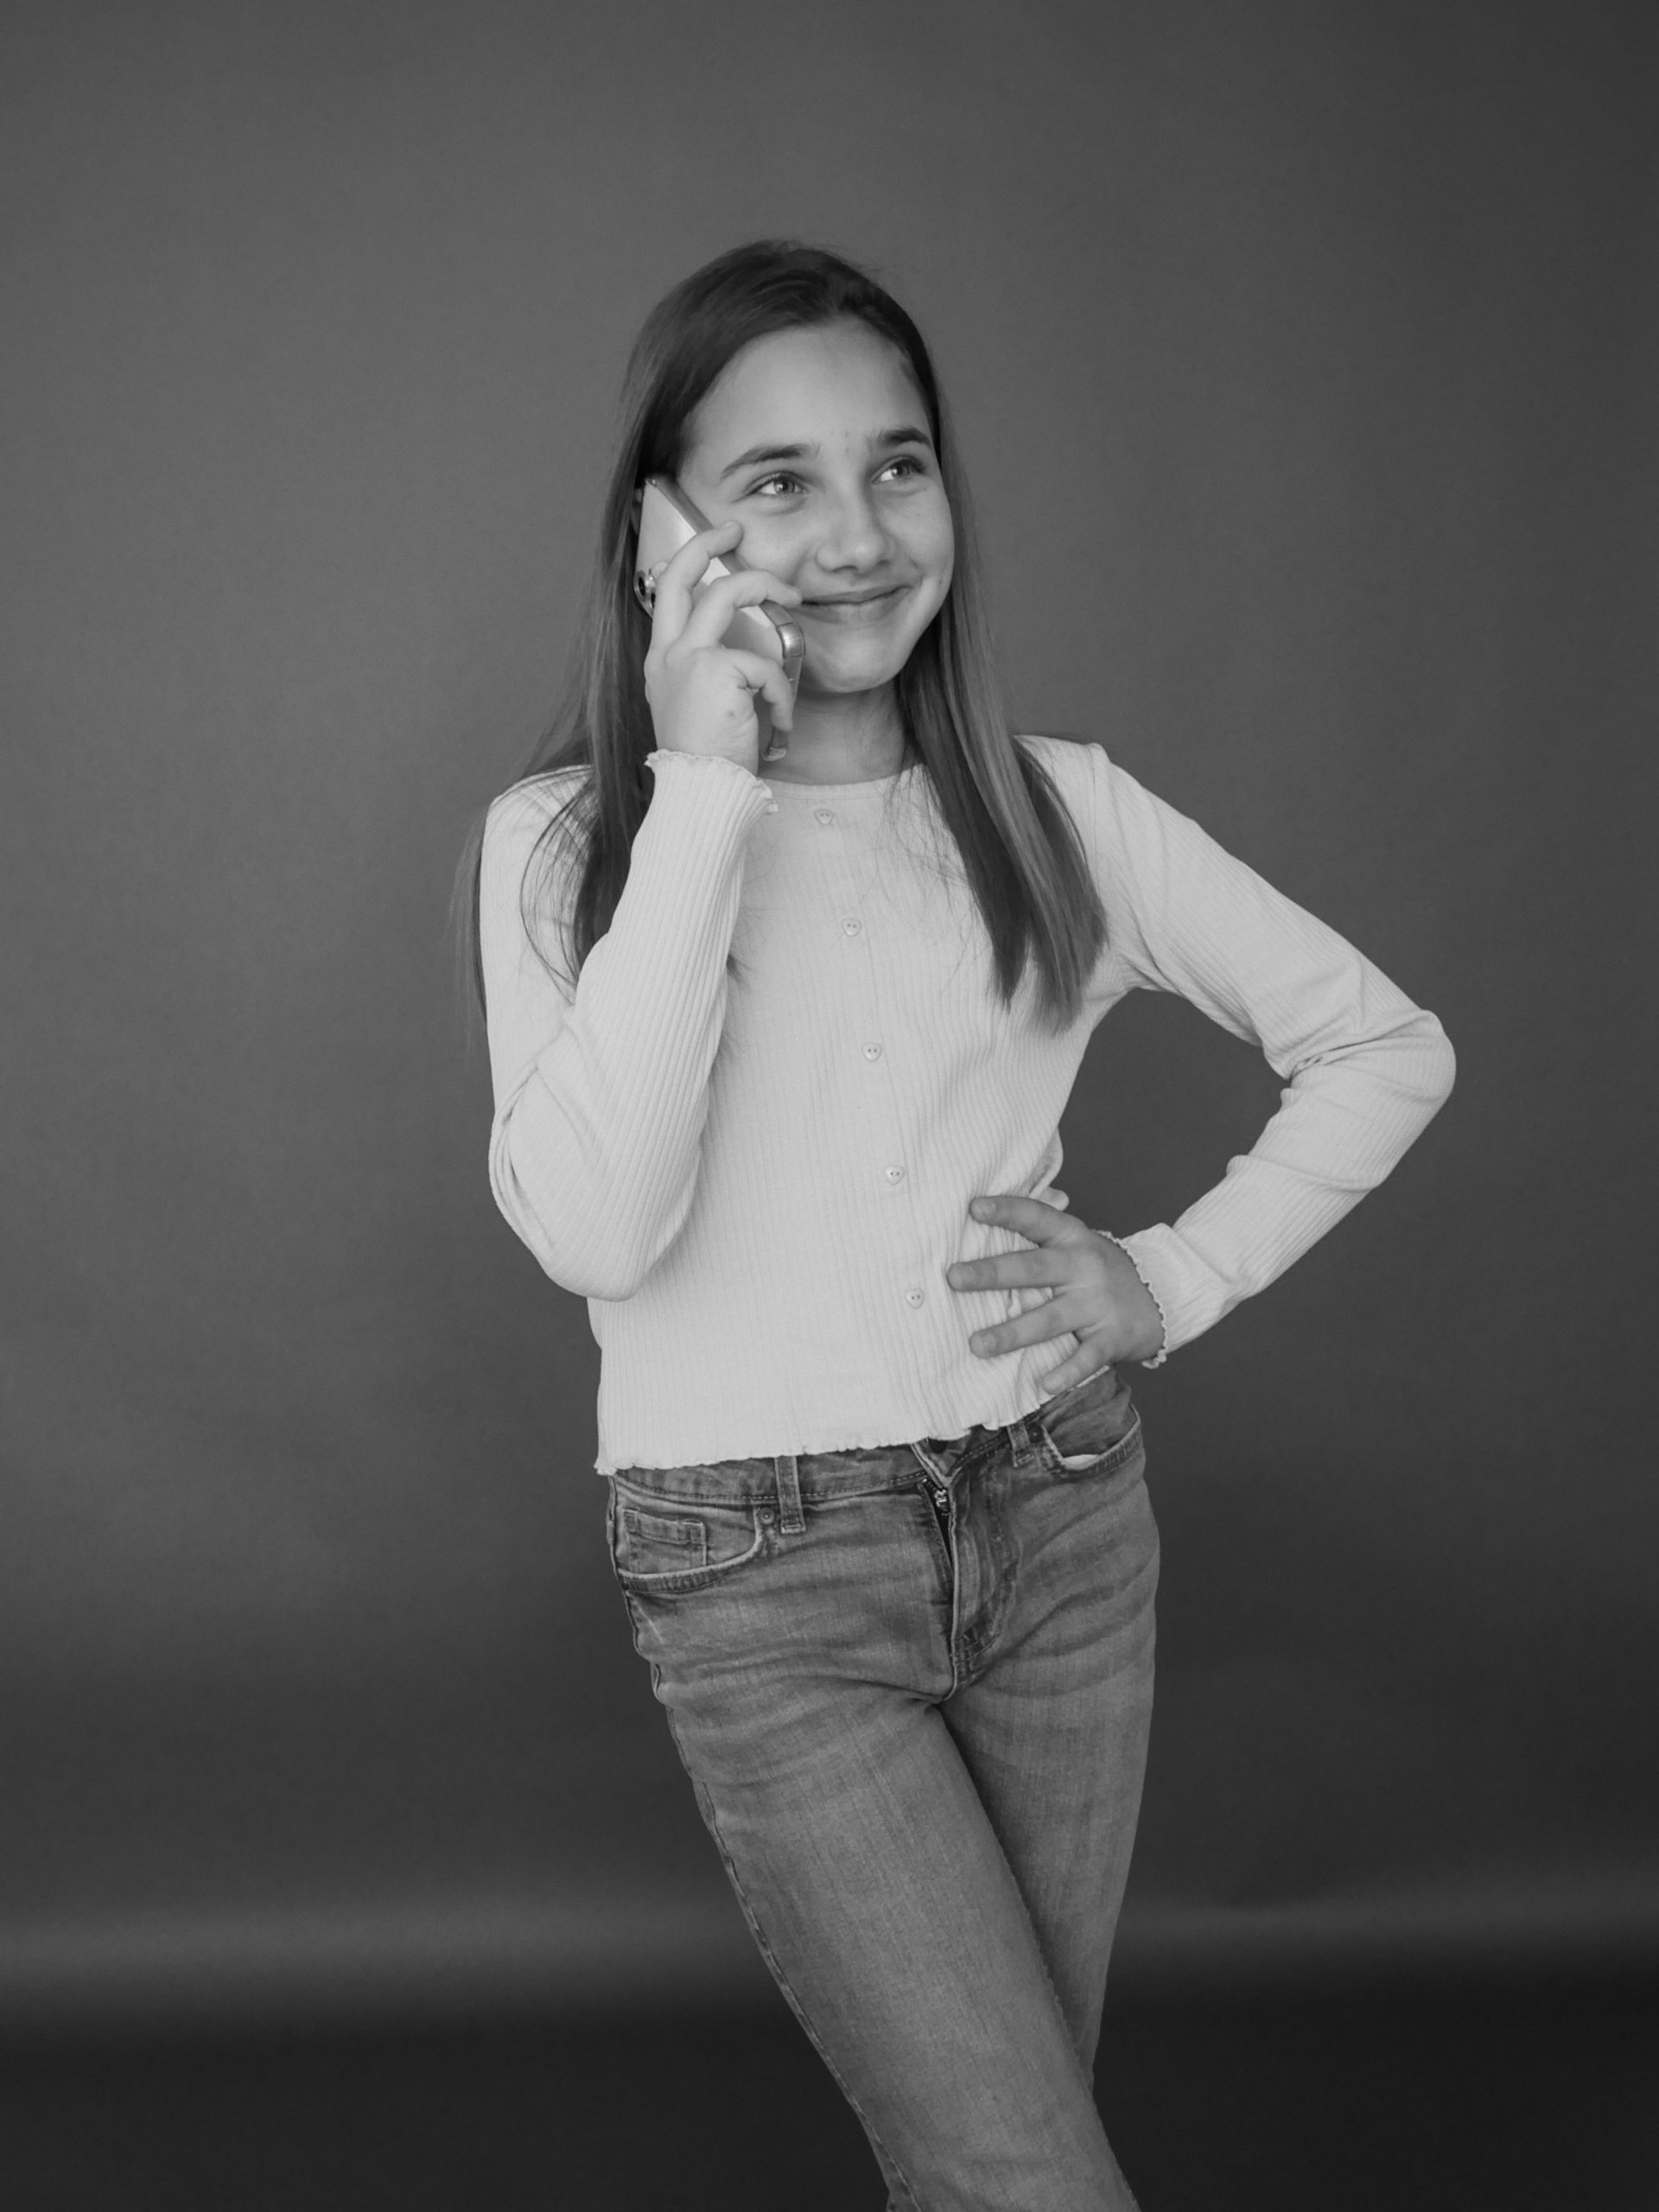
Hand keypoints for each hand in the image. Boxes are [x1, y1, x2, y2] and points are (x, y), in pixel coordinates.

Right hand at [642, 522, 801, 774]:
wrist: (700, 793)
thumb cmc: (707, 763)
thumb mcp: (699, 712)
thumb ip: (712, 678)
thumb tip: (743, 659)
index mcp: (661, 663)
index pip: (665, 597)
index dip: (684, 564)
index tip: (709, 546)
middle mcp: (667, 655)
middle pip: (681, 575)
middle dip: (708, 541)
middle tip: (735, 528)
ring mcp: (687, 658)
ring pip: (727, 594)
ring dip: (765, 586)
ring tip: (793, 599)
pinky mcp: (715, 670)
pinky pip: (765, 666)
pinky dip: (781, 695)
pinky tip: (778, 724)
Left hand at [945, 1193, 1164, 1392]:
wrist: (1164, 1294)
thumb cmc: (1100, 1268)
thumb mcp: (1077, 1240)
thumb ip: (1040, 1229)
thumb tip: (982, 1208)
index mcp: (1072, 1237)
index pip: (1037, 1217)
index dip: (1007, 1211)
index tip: (974, 1208)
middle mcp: (1084, 1266)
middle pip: (1033, 1268)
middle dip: (991, 1273)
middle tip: (953, 1277)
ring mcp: (1098, 1302)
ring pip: (1050, 1318)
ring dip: (1012, 1333)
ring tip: (976, 1344)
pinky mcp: (1112, 1337)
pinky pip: (1087, 1357)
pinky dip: (1067, 1372)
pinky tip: (1044, 1384)